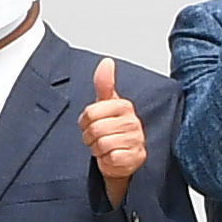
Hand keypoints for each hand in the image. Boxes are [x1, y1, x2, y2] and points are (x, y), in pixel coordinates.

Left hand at [77, 60, 145, 202]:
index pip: (91, 112)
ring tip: (104, 147)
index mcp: (125, 106)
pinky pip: (110, 157)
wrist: (121, 158)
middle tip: (97, 138)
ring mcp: (136, 140)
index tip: (92, 123)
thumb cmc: (112, 130)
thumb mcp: (105, 105)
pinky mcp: (134, 157)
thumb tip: (107, 61)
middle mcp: (133, 122)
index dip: (85, 121)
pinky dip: (105, 160)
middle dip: (90, 137)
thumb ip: (104, 84)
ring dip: (97, 149)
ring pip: (101, 144)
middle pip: (95, 129)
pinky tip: (111, 156)